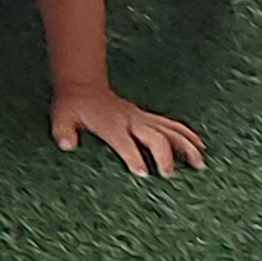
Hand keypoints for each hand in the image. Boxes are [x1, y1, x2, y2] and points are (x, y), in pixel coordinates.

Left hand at [50, 82, 205, 177]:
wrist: (83, 86)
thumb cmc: (72, 106)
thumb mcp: (61, 117)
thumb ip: (63, 131)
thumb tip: (66, 144)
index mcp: (110, 125)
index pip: (125, 143)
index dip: (134, 157)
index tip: (144, 174)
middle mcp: (130, 120)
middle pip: (154, 136)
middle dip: (164, 155)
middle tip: (168, 175)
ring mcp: (141, 118)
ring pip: (169, 130)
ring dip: (186, 145)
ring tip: (199, 163)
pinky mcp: (147, 117)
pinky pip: (172, 125)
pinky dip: (187, 134)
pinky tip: (200, 146)